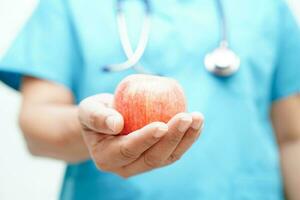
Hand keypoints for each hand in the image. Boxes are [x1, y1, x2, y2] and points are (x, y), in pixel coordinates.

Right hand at [78, 94, 203, 177]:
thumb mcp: (88, 109)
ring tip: (197, 118)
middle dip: (172, 138)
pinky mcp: (155, 158)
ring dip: (185, 139)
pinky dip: (187, 139)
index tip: (162, 125)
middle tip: (187, 117)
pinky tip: (196, 124)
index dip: (146, 139)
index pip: (128, 150)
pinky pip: (173, 152)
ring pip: (167, 157)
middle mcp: (125, 167)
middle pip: (152, 158)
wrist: (106, 122)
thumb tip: (116, 123)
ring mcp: (142, 165)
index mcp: (106, 157)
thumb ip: (97, 116)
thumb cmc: (96, 113)